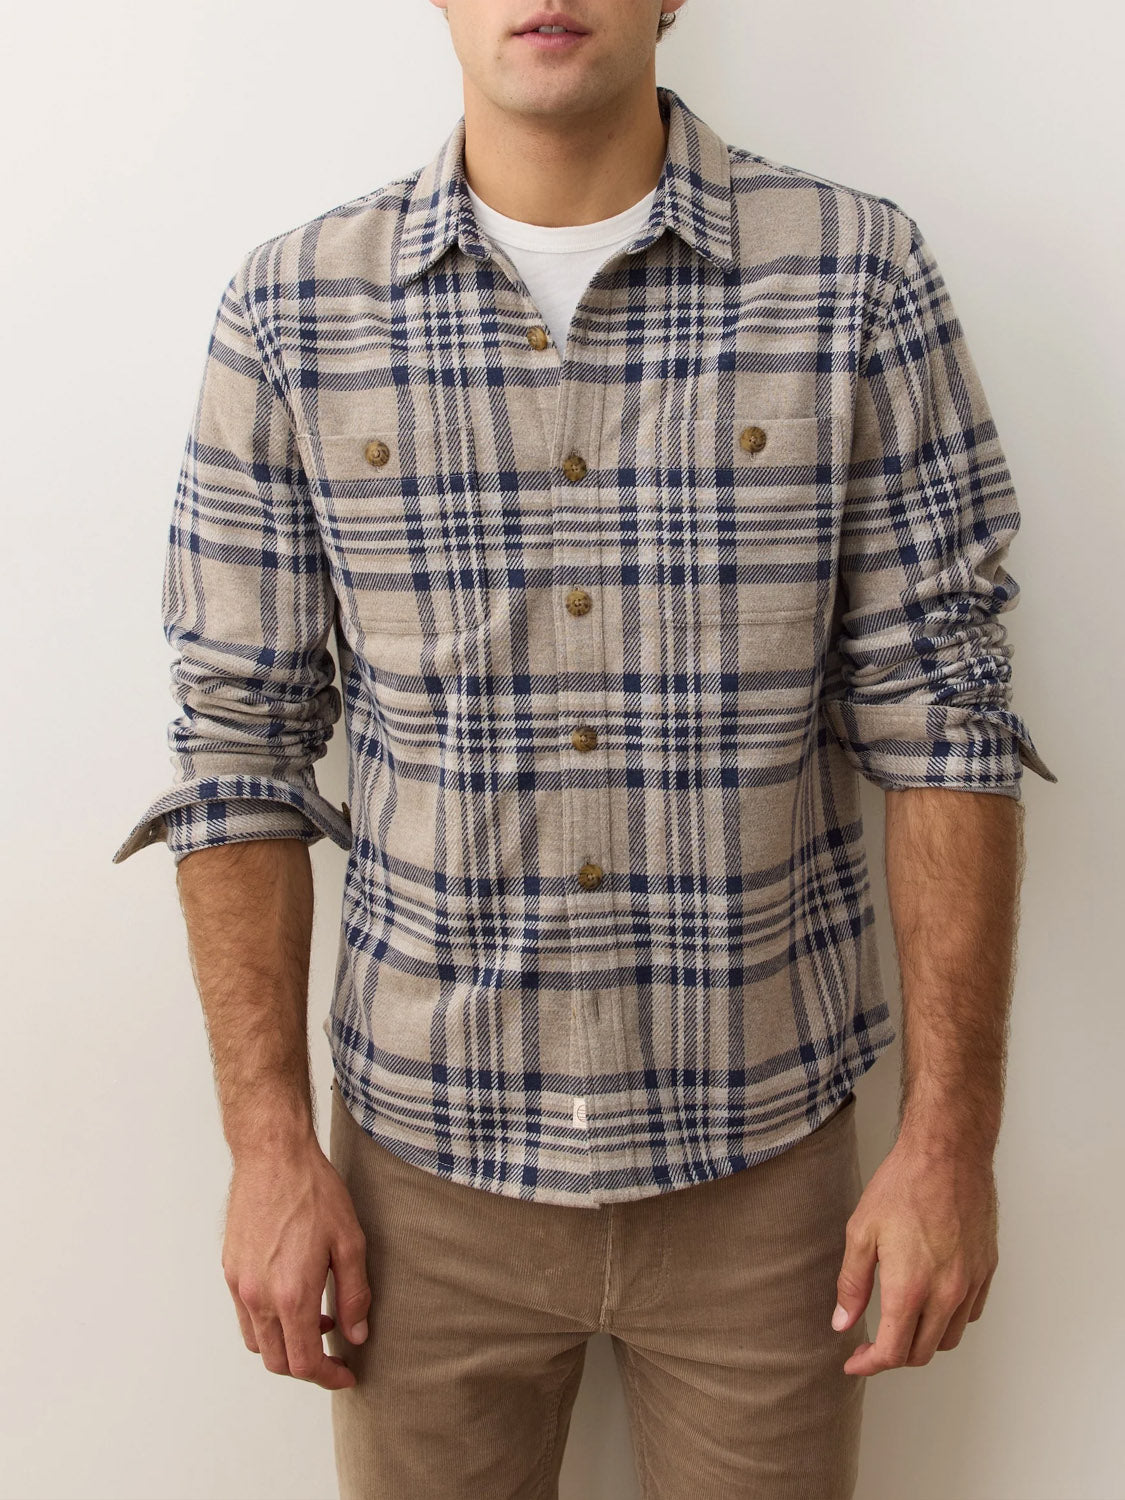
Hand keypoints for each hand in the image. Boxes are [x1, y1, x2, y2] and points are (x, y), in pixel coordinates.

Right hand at [221, 1139, 371, 1390]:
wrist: (273, 1156)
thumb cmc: (313, 1192)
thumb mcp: (350, 1242)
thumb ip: (354, 1294)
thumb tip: (356, 1334)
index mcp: (290, 1295)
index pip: (304, 1362)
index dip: (328, 1376)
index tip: (346, 1373)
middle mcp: (258, 1296)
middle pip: (278, 1361)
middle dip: (308, 1367)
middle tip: (334, 1354)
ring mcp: (239, 1284)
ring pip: (258, 1342)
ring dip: (286, 1346)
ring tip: (318, 1320)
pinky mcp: (229, 1269)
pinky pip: (245, 1315)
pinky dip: (268, 1323)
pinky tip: (292, 1298)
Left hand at [831, 1133, 998, 1375]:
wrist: (948, 1154)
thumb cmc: (903, 1185)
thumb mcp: (861, 1231)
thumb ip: (852, 1284)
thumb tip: (843, 1321)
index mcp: (911, 1287)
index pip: (893, 1351)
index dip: (869, 1364)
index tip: (855, 1361)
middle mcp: (946, 1293)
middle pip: (922, 1352)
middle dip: (893, 1356)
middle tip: (871, 1343)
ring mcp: (971, 1283)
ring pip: (949, 1338)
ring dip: (923, 1341)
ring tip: (901, 1324)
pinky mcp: (986, 1270)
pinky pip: (970, 1314)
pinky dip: (950, 1320)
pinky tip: (932, 1302)